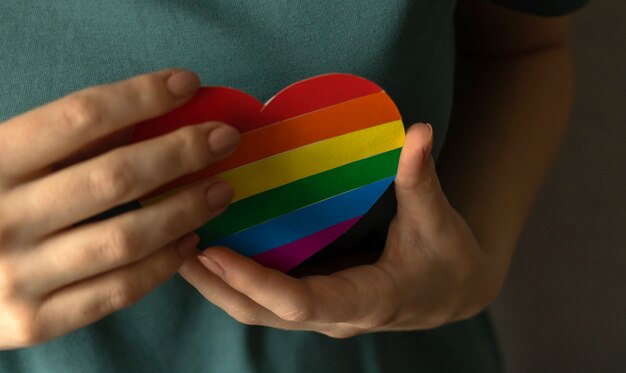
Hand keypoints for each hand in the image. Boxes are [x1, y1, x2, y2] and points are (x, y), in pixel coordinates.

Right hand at [0, 70, 239, 348]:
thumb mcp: (6, 161)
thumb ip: (63, 141)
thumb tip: (149, 114)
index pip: (80, 116)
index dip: (141, 96)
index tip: (188, 84)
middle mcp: (2, 219)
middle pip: (115, 177)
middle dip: (181, 153)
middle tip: (224, 138)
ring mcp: (18, 276)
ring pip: (126, 238)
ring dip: (185, 209)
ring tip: (220, 190)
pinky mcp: (35, 321)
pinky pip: (118, 290)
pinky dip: (163, 265)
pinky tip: (190, 241)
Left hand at [179, 123, 505, 337]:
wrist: (450, 291)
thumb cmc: (446, 261)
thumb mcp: (438, 223)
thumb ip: (422, 180)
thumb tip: (418, 134)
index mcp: (364, 301)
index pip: (299, 303)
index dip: (255, 281)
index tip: (213, 251)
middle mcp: (333, 315)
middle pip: (261, 312)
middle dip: (215, 284)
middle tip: (172, 244)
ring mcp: (320, 312)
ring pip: (255, 310)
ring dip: (214, 283)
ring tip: (174, 245)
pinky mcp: (313, 298)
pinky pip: (263, 297)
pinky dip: (232, 277)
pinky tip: (209, 247)